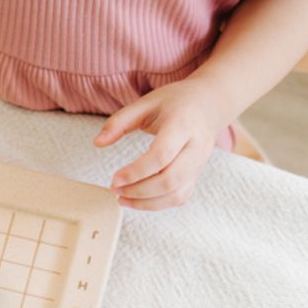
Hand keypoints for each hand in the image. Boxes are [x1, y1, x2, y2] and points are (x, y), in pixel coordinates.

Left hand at [93, 77, 228, 209]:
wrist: (210, 104)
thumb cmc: (176, 102)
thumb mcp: (146, 103)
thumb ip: (120, 121)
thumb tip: (97, 143)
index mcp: (182, 124)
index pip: (161, 155)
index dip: (136, 172)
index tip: (115, 179)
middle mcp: (196, 147)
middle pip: (170, 179)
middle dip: (139, 191)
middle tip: (115, 189)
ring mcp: (199, 163)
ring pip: (176, 194)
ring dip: (146, 203)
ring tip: (122, 198)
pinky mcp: (197, 174)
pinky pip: (180, 197)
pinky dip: (158, 204)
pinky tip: (138, 200)